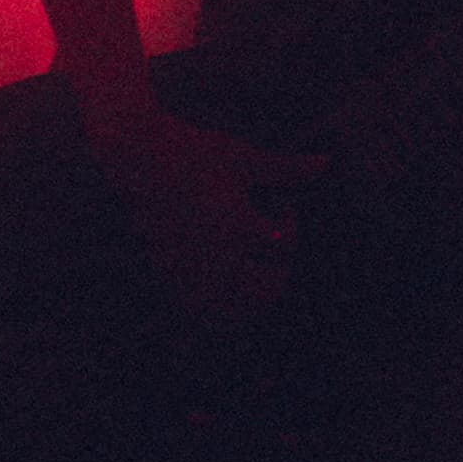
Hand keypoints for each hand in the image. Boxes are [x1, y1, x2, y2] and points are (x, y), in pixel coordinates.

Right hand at [93, 104, 326, 323]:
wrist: (135, 156)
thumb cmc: (192, 151)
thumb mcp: (243, 158)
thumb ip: (286, 169)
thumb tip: (327, 163)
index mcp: (236, 223)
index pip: (283, 244)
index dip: (290, 224)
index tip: (282, 207)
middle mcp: (215, 253)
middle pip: (267, 288)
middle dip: (277, 269)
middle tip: (270, 245)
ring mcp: (190, 268)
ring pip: (237, 308)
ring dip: (252, 295)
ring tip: (251, 266)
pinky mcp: (168, 274)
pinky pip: (203, 310)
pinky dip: (221, 307)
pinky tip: (225, 280)